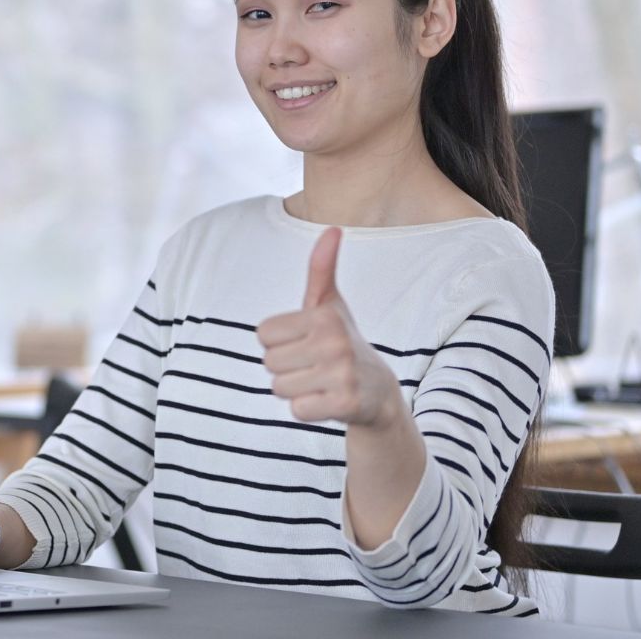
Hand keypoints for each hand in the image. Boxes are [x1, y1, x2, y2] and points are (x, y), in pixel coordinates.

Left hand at [256, 227, 399, 426]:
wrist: (377, 391)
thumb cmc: (341, 341)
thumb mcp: (330, 304)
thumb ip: (322, 268)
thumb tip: (332, 229)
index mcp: (323, 316)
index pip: (263, 334)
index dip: (279, 342)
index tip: (304, 342)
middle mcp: (334, 342)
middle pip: (268, 362)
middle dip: (285, 368)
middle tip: (313, 365)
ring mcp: (341, 374)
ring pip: (278, 387)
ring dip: (294, 389)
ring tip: (319, 381)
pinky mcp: (344, 404)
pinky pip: (296, 410)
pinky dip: (307, 409)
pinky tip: (327, 400)